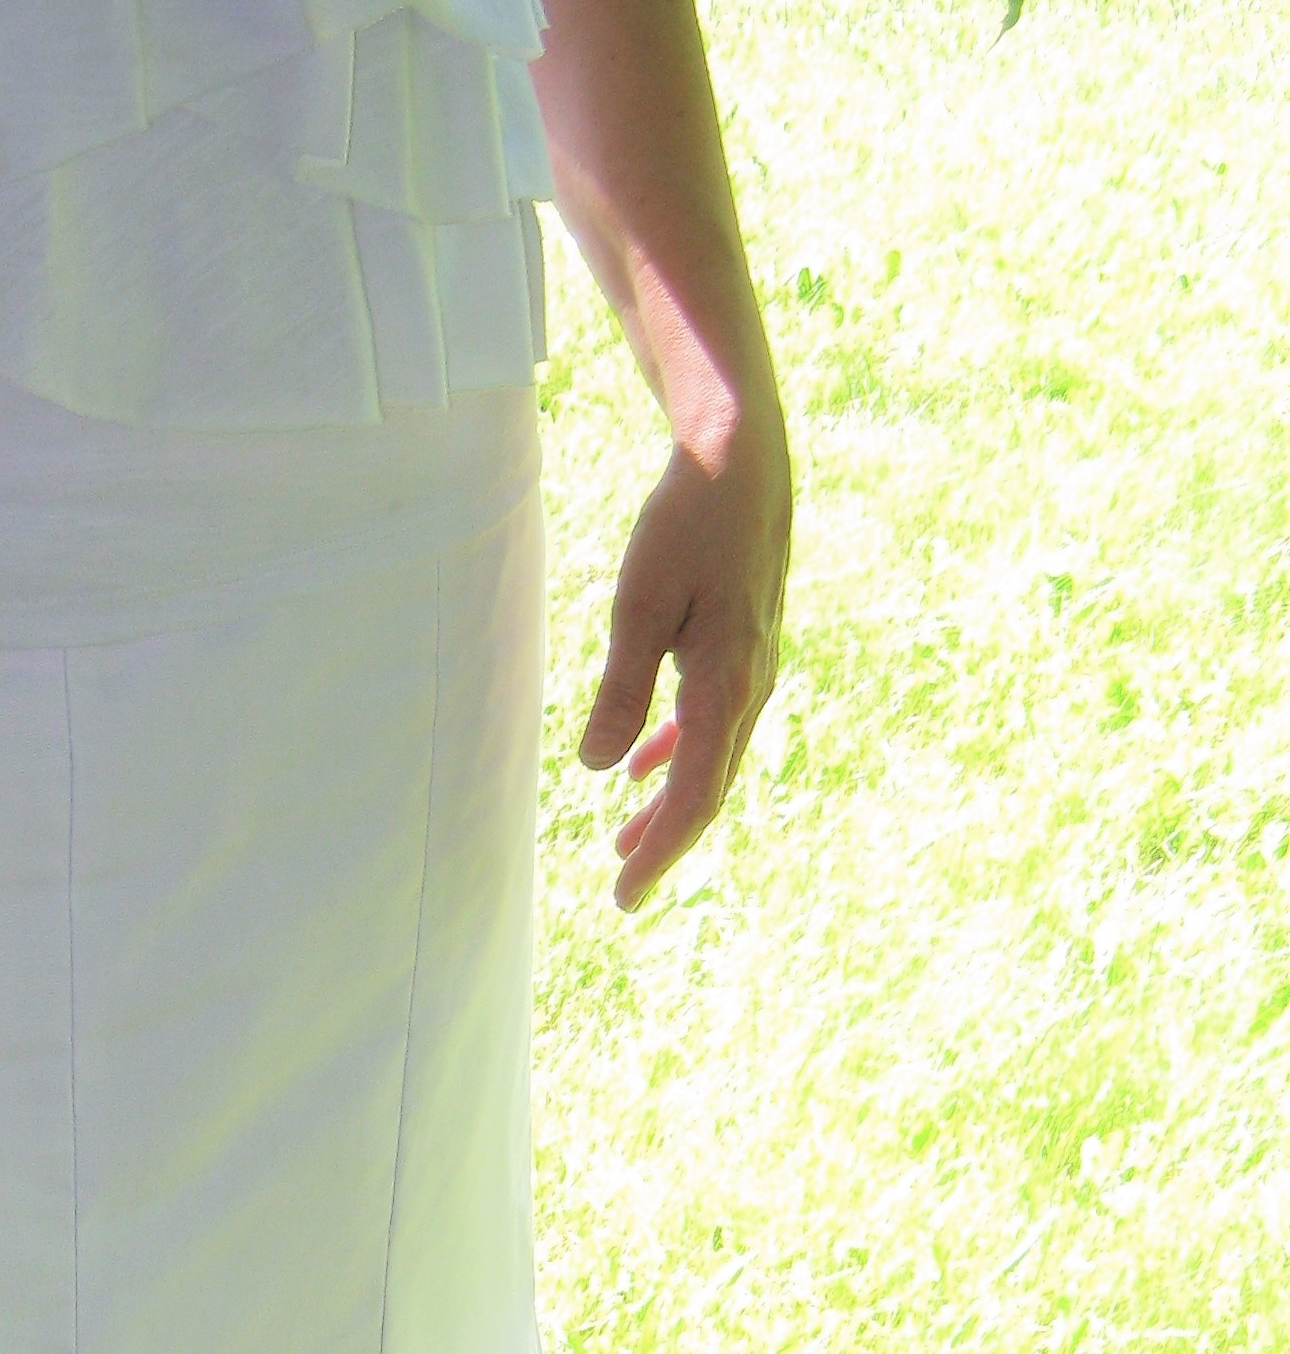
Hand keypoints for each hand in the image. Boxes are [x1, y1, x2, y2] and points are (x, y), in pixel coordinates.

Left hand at [580, 409, 788, 910]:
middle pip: (710, 787)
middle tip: (622, 889)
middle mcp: (752, 685)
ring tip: (626, 839)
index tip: (626, 896)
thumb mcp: (640, 608)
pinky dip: (679, 751)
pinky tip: (645, 766)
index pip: (696, 795)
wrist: (739, 456)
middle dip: (666, 841)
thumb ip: (621, 692)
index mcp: (729, 685)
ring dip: (671, 801)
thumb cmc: (686, 525)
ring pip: (713, 756)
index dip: (662, 852)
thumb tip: (599, 768)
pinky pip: (714, 718)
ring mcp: (754, 665)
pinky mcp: (743, 643)